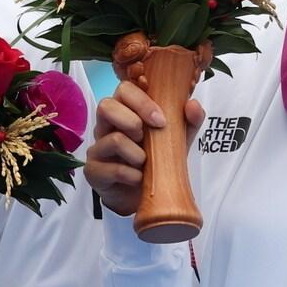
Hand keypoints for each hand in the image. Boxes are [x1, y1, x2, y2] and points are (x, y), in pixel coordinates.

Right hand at [85, 81, 205, 216]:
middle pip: (106, 106)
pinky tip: (138, 179)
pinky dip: (132, 175)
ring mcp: (97, 148)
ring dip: (137, 154)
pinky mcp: (93, 171)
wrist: (144, 197)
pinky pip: (112, 169)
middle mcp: (106, 125)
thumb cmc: (157, 161)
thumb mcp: (177, 140)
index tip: (161, 121)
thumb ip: (188, 121)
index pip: (124, 90)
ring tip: (144, 163)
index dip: (142, 102)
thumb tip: (193, 105)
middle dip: (133, 122)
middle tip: (146, 139)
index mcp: (124, 111)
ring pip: (113, 139)